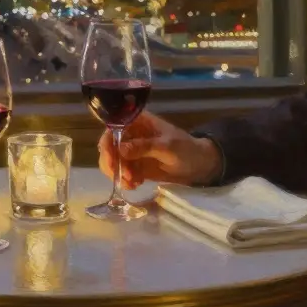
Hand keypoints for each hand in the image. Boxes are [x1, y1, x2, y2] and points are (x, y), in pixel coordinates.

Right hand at [98, 111, 222, 188]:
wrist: (199, 165)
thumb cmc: (186, 149)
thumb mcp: (167, 146)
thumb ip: (145, 147)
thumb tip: (121, 149)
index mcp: (138, 121)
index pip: (114, 127)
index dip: (107, 142)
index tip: (110, 159)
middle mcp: (131, 134)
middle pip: (108, 145)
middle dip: (111, 162)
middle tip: (121, 176)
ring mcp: (132, 151)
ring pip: (112, 161)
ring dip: (118, 173)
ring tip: (132, 183)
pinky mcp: (135, 166)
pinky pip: (121, 172)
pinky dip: (124, 180)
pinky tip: (135, 185)